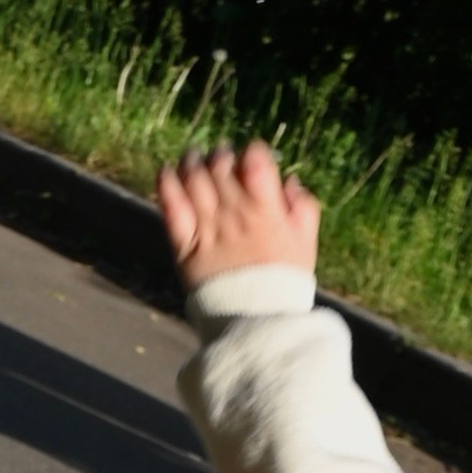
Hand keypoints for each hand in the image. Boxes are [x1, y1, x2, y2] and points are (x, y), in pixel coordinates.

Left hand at [155, 138, 319, 288]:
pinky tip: (166, 171)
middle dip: (221, 155)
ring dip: (192, 162)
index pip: (254, 162)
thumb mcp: (305, 244)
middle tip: (220, 156)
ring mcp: (207, 228)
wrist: (256, 321)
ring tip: (193, 158)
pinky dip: (166, 184)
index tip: (251, 156)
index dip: (252, 151)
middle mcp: (235, 214)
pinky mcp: (185, 246)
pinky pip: (171, 206)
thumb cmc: (284, 282)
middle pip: (221, 167)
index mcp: (267, 211)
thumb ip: (302, 208)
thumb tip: (290, 181)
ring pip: (193, 180)